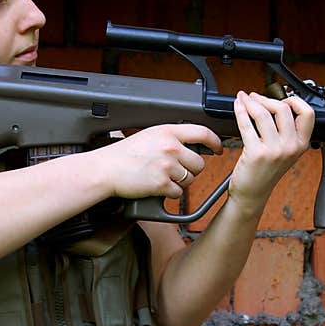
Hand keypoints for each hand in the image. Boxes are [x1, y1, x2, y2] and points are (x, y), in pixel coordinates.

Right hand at [95, 124, 222, 199]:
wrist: (106, 169)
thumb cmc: (124, 154)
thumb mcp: (150, 135)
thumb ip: (172, 138)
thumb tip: (192, 145)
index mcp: (168, 132)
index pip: (203, 132)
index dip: (215, 142)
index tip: (219, 149)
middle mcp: (170, 147)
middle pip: (199, 163)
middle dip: (191, 170)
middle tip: (176, 171)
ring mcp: (167, 165)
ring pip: (190, 179)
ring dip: (180, 182)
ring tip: (163, 177)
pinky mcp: (162, 183)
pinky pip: (178, 193)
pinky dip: (170, 193)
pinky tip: (157, 186)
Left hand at [228, 91, 314, 210]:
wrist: (252, 194)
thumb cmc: (264, 172)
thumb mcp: (285, 152)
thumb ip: (286, 131)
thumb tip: (273, 103)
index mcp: (302, 144)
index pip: (308, 113)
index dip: (294, 100)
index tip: (281, 98)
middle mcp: (291, 147)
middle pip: (283, 108)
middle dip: (265, 98)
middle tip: (254, 97)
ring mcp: (275, 150)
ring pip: (263, 113)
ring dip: (250, 102)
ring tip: (243, 100)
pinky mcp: (256, 153)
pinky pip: (246, 124)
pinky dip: (239, 111)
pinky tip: (237, 107)